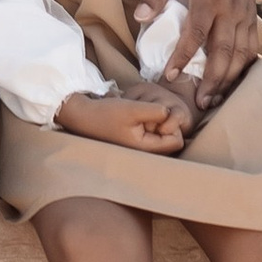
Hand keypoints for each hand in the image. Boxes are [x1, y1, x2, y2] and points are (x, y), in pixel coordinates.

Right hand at [60, 86, 193, 153]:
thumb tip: (170, 114)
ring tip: (140, 115)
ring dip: (156, 124)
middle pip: (171, 140)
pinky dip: (148, 124)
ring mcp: (139, 149)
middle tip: (148, 113)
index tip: (158, 114)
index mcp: (146, 148)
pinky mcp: (134, 143)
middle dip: (165, 125)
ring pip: (161, 136)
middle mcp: (144, 153)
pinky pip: (152, 134)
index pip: (177, 141)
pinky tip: (135, 117)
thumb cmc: (106, 113)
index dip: (173, 125)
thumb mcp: (132, 108)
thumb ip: (155, 112)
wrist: (83, 116)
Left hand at [139, 0, 260, 106]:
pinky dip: (244, 66)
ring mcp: (245, 12)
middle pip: (224, 51)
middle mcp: (231, 7)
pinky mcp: (251, 13)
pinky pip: (251, 45)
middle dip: (212, 80)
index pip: (197, 33)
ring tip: (214, 99)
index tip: (170, 74)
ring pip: (241, 53)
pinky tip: (233, 80)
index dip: (184, 56)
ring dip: (229, 79)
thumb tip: (139, 17)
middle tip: (199, 103)